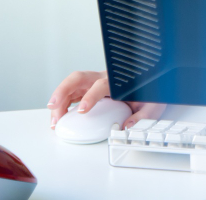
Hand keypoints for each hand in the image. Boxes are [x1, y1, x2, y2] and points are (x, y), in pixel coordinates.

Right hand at [47, 70, 165, 129]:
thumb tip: (128, 126)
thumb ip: (143, 115)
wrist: (147, 85)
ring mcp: (92, 84)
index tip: (82, 110)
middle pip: (78, 78)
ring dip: (58, 102)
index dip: (90, 96)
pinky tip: (58, 119)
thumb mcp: (152, 104)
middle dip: (62, 91)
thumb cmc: (147, 94)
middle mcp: (101, 79)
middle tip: (53, 107)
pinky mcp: (86, 91)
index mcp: (116, 81)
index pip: (100, 84)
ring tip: (55, 121)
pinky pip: (70, 96)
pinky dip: (61, 107)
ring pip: (70, 87)